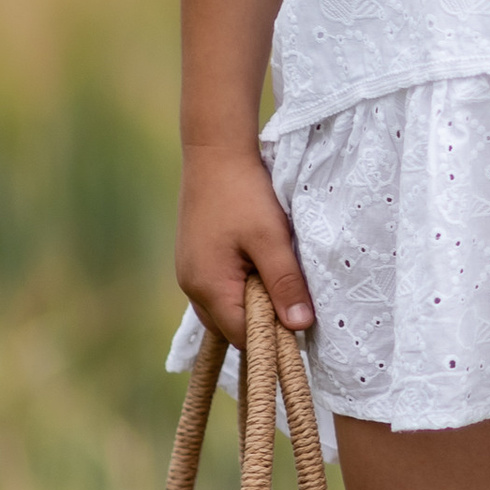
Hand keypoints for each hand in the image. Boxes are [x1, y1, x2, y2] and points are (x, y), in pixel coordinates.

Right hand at [175, 147, 313, 349]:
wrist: (215, 153)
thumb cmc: (244, 193)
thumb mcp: (271, 239)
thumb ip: (285, 284)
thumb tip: (300, 326)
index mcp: (208, 287)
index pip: (242, 336)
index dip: (272, 336)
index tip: (300, 321)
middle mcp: (191, 287)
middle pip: (230, 328)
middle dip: (260, 322)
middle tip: (288, 296)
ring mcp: (189, 274)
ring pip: (224, 310)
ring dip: (250, 304)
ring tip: (273, 278)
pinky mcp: (193, 261)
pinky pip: (217, 290)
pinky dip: (239, 289)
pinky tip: (257, 268)